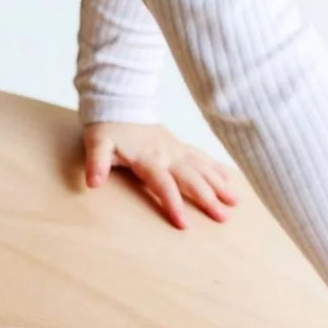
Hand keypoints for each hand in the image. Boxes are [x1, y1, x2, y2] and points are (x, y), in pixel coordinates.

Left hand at [83, 121, 237, 228]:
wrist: (119, 103)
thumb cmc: (107, 127)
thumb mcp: (97, 144)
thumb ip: (96, 163)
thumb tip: (93, 182)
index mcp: (149, 159)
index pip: (164, 185)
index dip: (173, 204)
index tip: (183, 224)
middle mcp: (168, 155)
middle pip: (191, 180)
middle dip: (208, 199)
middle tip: (223, 218)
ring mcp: (176, 150)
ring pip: (202, 169)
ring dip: (219, 186)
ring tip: (235, 202)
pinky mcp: (179, 146)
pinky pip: (202, 158)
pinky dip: (216, 169)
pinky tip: (230, 179)